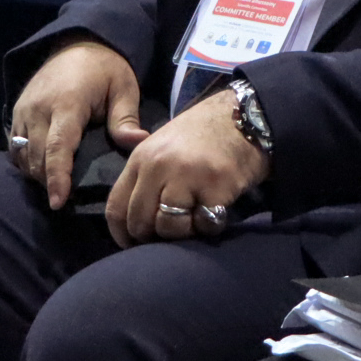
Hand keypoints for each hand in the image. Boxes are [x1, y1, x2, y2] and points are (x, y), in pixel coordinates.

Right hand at [10, 39, 144, 210]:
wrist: (77, 41)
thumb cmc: (106, 68)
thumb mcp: (123, 88)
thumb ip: (126, 118)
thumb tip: (138, 143)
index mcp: (67, 104)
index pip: (58, 147)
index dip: (57, 178)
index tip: (58, 202)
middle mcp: (39, 108)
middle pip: (37, 157)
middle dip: (48, 182)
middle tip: (67, 199)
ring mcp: (24, 109)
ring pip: (22, 154)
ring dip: (36, 173)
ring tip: (56, 186)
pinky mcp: (17, 111)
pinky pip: (15, 145)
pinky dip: (26, 161)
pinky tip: (42, 169)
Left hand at [106, 89, 267, 246]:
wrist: (244, 115)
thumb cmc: (202, 135)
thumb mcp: (162, 147)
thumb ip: (145, 179)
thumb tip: (133, 223)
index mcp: (141, 158)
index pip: (116, 207)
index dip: (122, 234)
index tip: (134, 244)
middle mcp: (159, 165)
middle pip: (140, 222)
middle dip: (154, 237)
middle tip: (173, 231)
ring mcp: (187, 175)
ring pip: (169, 227)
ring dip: (184, 232)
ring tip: (196, 216)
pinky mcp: (216, 186)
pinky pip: (204, 225)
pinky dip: (210, 226)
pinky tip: (217, 209)